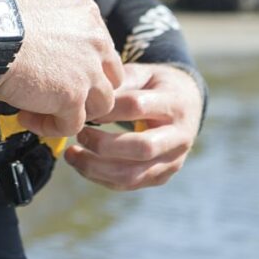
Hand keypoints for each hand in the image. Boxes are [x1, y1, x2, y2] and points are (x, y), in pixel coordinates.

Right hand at [0, 0, 122, 138]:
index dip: (83, 65)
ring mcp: (87, 71)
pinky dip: (51, 128)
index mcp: (88, 15)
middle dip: (89, 90)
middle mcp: (96, 42)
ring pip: (101, 104)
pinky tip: (26, 118)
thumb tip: (47, 36)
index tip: (57, 72)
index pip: (102, 49)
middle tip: (60, 96)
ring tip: (42, 110)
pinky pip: (73, 125)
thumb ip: (55, 21)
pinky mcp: (72, 96)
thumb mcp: (38, 3)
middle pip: (111, 77)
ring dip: (75, 111)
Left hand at [65, 63, 200, 190]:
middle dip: (103, 144)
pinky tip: (82, 164)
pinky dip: (100, 177)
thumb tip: (86, 100)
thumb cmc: (155, 86)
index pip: (137, 107)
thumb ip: (118, 83)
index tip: (83, 108)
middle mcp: (180, 136)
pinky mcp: (161, 177)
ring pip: (133, 174)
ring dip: (96, 168)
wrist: (187, 106)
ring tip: (71, 154)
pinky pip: (128, 184)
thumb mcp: (142, 74)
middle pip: (141, 148)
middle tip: (79, 133)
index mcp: (175, 104)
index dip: (106, 110)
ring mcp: (173, 161)